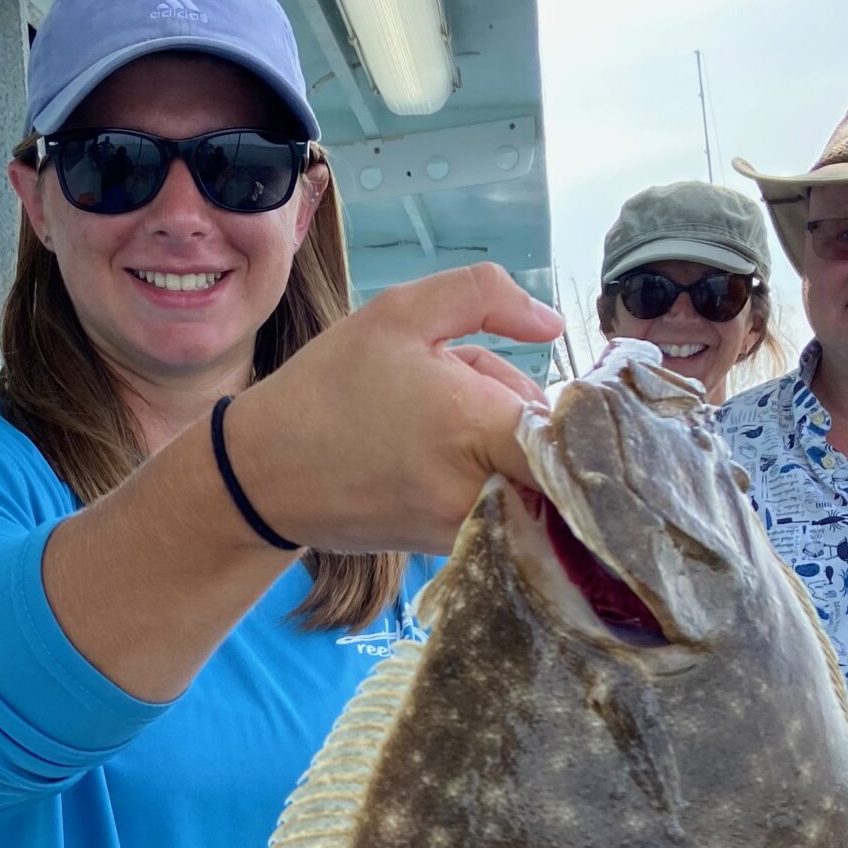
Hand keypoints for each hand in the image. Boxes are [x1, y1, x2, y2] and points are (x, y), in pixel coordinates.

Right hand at [227, 264, 559, 554]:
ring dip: (512, 445)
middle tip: (481, 384)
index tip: (565, 381)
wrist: (267, 475)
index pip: (574, 431)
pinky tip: (444, 452)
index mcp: (474, 428)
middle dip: (535, 415)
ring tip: (451, 415)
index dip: (580, 403)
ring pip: (535, 481)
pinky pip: (508, 505)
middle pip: (561, 455)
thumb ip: (487, 297)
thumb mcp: (399, 313)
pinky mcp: (460, 549)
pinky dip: (493, 473)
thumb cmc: (330, 389)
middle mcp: (482, 492)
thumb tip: (553, 323)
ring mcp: (471, 530)